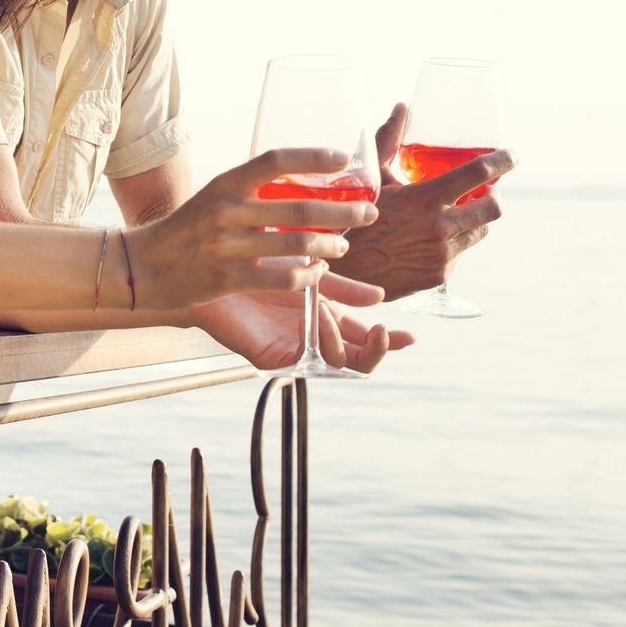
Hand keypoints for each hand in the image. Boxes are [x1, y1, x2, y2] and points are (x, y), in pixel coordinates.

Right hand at [129, 148, 380, 312]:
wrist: (144, 265)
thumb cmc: (187, 229)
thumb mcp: (214, 197)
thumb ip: (251, 191)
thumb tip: (300, 180)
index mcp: (225, 184)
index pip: (274, 160)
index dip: (312, 156)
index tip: (343, 158)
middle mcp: (227, 211)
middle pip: (300, 207)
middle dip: (343, 211)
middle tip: (367, 214)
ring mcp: (228, 246)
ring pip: (298, 245)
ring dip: (331, 246)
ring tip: (344, 246)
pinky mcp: (229, 278)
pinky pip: (283, 279)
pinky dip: (307, 276)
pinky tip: (316, 274)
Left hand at [189, 271, 415, 372]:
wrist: (215, 263)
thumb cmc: (258, 261)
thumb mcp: (310, 271)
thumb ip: (342, 287)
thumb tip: (379, 296)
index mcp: (324, 317)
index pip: (362, 339)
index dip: (388, 342)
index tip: (409, 334)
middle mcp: (313, 337)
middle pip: (357, 361)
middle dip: (376, 351)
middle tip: (383, 332)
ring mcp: (295, 348)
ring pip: (336, 365)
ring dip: (341, 337)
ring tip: (328, 311)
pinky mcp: (273, 356)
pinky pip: (307, 361)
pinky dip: (320, 341)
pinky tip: (318, 318)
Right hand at [332, 105, 516, 299]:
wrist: (341, 271)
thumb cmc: (352, 218)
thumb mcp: (371, 178)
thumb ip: (389, 141)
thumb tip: (401, 108)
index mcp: (426, 198)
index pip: (478, 173)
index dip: (502, 161)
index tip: (512, 156)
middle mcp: (441, 227)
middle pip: (493, 207)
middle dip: (493, 195)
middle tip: (484, 191)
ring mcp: (442, 254)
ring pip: (480, 231)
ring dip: (474, 220)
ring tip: (455, 215)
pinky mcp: (439, 275)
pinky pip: (460, 253)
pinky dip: (453, 242)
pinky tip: (431, 239)